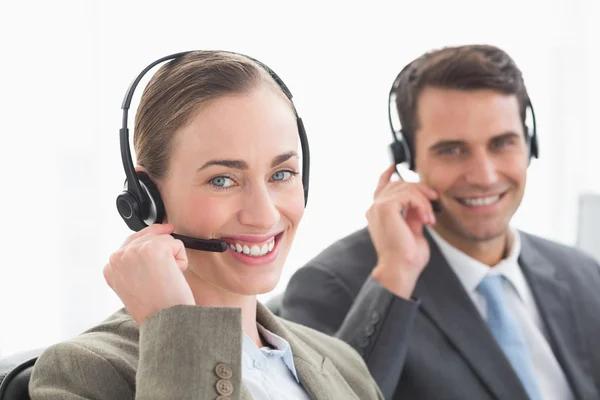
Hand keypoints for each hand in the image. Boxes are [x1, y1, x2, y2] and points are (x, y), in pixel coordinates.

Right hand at [103, 224, 194, 325]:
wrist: (165, 321)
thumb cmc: (155, 309)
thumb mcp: (134, 286)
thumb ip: (134, 266)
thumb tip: (151, 243)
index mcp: (110, 268)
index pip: (131, 244)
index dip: (149, 251)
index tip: (155, 265)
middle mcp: (117, 257)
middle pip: (147, 235)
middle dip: (162, 250)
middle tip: (166, 273)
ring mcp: (134, 250)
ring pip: (163, 239)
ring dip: (172, 257)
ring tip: (166, 279)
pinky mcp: (153, 248)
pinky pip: (176, 243)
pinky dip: (181, 260)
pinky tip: (173, 276)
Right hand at [366, 165, 437, 297]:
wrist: (400, 268)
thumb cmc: (406, 256)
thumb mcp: (412, 229)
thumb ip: (412, 213)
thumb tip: (420, 201)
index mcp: (378, 213)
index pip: (381, 188)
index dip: (387, 175)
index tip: (394, 166)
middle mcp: (375, 208)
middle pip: (399, 184)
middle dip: (419, 188)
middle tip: (434, 199)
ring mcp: (378, 206)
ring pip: (406, 188)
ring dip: (424, 201)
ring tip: (430, 218)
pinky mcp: (385, 207)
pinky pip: (409, 195)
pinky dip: (422, 205)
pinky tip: (427, 218)